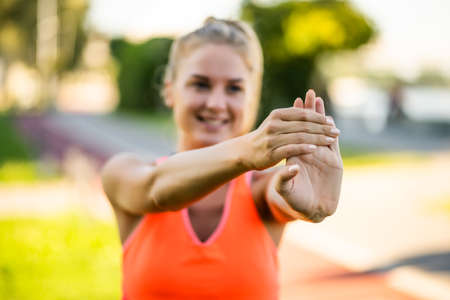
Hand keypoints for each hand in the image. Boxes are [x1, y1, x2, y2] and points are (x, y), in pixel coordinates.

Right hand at [242, 100, 339, 170]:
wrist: (246, 152)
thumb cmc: (266, 136)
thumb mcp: (276, 122)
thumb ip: (292, 117)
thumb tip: (314, 111)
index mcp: (278, 114)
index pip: (303, 114)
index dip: (319, 117)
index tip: (331, 122)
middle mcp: (275, 124)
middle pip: (304, 125)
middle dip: (323, 128)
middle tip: (336, 132)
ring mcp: (272, 138)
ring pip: (300, 136)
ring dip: (318, 138)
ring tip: (331, 140)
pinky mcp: (271, 152)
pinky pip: (291, 149)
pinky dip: (303, 147)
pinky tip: (314, 148)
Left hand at [273, 89, 342, 221]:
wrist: (312, 210)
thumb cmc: (296, 202)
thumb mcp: (285, 191)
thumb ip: (284, 179)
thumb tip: (291, 167)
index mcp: (294, 155)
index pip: (293, 132)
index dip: (294, 118)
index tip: (294, 103)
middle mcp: (307, 151)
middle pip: (307, 126)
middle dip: (307, 110)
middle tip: (307, 93)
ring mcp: (321, 155)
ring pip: (320, 130)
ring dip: (320, 116)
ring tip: (318, 99)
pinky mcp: (333, 161)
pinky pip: (332, 142)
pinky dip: (331, 131)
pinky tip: (330, 119)